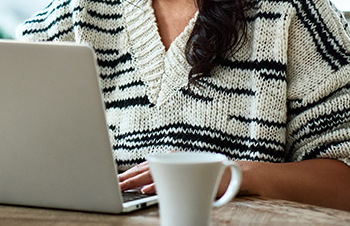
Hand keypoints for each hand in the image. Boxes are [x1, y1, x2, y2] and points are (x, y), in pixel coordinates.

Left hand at [119, 160, 240, 196]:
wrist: (234, 175)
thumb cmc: (206, 179)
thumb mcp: (182, 178)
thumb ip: (164, 180)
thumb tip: (143, 188)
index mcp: (169, 158)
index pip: (144, 167)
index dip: (129, 174)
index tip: (117, 181)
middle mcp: (173, 157)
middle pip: (145, 169)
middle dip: (127, 178)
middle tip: (114, 185)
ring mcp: (181, 164)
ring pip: (153, 174)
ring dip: (135, 182)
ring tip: (122, 187)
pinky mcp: (190, 174)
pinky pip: (169, 181)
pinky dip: (155, 187)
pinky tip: (144, 191)